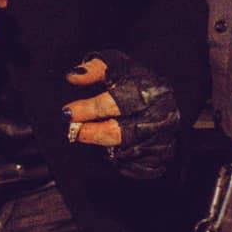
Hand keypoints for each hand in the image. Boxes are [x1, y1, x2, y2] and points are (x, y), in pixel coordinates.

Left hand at [62, 50, 180, 178]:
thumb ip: (93, 70)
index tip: (68, 112)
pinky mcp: (162, 155)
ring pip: (126, 152)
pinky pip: (135, 166)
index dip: (90, 108)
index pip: (117, 102)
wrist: (159, 98)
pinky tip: (110, 150)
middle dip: (94, 133)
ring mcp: (162, 137)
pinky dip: (120, 162)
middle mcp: (160, 114)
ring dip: (104, 148)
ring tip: (88, 137)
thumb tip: (73, 76)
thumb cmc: (133, 80)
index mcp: (149, 89)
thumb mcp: (115, 65)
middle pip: (122, 132)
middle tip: (74, 132)